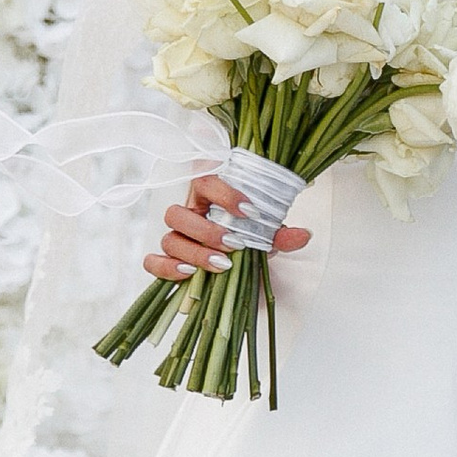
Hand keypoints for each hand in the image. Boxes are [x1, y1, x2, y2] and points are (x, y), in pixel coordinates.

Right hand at [144, 173, 314, 281]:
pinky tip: (190, 274)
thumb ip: (282, 234)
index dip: (224, 195)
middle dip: (206, 231)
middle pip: (178, 214)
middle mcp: (188, 212)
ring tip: (221, 265)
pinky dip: (166, 268)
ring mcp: (175, 236)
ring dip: (194, 253)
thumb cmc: (249, 235)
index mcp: (208, 194)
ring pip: (168, 239)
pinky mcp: (168, 260)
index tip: (249, 211)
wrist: (242, 259)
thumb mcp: (267, 234)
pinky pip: (152, 262)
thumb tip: (303, 235)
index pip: (205, 181)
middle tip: (235, 245)